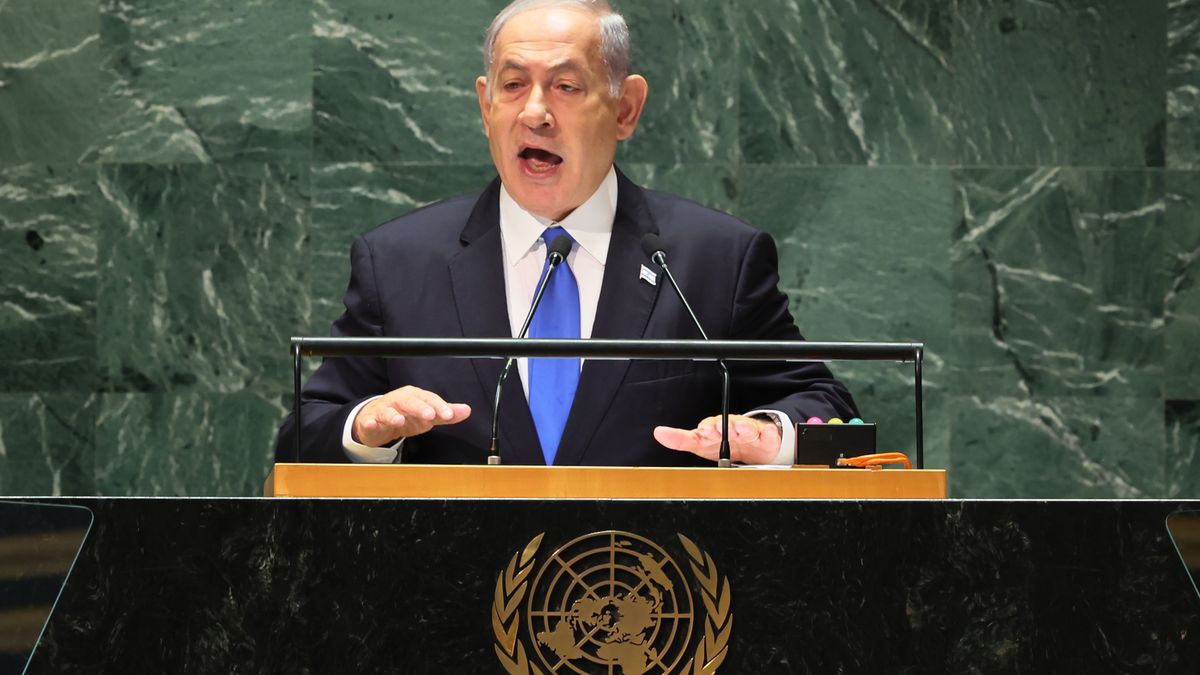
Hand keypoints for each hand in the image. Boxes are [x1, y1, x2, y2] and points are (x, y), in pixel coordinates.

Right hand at [352, 386, 470, 446]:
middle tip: (430, 415)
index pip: (429, 399)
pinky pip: (369, 420)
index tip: (449, 415)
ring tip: (399, 421)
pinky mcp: (370, 419)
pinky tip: (372, 424)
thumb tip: (466, 410)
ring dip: (392, 415)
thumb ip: (446, 414)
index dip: (440, 406)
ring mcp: (384, 409)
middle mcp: (400, 400)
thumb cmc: (406, 415)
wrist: (378, 421)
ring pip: (387, 410)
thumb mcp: (428, 416)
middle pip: (410, 401)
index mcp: (416, 397)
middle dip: (420, 408)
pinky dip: (370, 422)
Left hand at [653, 414, 782, 464]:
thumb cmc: (724, 443)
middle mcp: (730, 428)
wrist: (753, 446)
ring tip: (740, 430)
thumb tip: (659, 433)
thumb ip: (680, 440)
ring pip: (746, 428)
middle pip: (726, 424)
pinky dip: (768, 434)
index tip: (702, 431)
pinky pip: (768, 435)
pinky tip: (766, 433)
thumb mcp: (700, 445)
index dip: (705, 429)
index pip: (707, 427)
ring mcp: (748, 432)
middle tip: (716, 429)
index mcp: (714, 430)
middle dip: (721, 426)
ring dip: (743, 427)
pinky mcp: (765, 438)